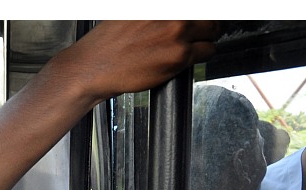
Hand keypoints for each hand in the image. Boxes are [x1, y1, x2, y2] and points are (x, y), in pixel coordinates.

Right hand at [58, 21, 219, 101]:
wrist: (92, 68)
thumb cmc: (107, 45)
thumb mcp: (132, 15)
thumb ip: (158, 14)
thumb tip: (176, 17)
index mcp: (160, 4)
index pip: (197, 5)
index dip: (197, 14)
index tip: (197, 19)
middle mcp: (171, 13)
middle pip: (208, 14)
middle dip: (206, 23)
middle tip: (201, 30)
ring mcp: (177, 32)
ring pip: (212, 32)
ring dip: (207, 39)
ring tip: (196, 45)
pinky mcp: (180, 55)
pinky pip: (207, 52)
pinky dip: (202, 55)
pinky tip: (187, 57)